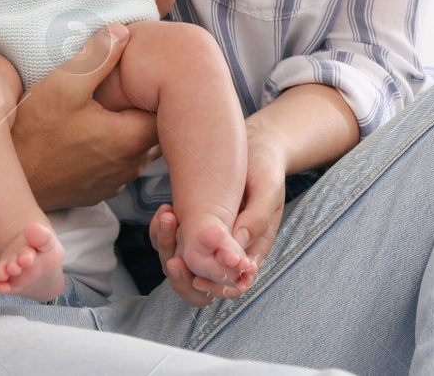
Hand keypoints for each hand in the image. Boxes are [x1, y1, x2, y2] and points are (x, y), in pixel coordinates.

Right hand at [12, 24, 159, 209]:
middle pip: (157, 130)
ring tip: (113, 106)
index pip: (168, 110)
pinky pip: (120, 164)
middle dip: (148, 107)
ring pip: (140, 149)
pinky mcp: (97, 190)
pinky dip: (115, 148)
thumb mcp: (61, 86)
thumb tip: (123, 32)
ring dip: (132, 128)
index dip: (157, 88)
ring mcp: (114, 182)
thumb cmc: (31, 135)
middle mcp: (129, 166)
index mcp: (129, 139)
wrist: (2, 181)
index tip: (142, 75)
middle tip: (130, 86)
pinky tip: (94, 132)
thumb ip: (97, 57)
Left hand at [149, 130, 286, 305]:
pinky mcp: (194, 224)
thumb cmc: (266, 167)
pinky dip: (165, 233)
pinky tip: (166, 212)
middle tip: (174, 260)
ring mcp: (208, 239)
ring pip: (183, 264)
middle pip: (201, 283)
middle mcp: (228, 251)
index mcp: (252, 250)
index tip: (197, 278)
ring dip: (169, 249)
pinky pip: (174, 240)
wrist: (254, 145)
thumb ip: (257, 218)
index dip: (213, 288)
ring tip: (168, 219)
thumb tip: (237, 250)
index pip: (232, 286)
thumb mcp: (269, 187)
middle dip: (184, 278)